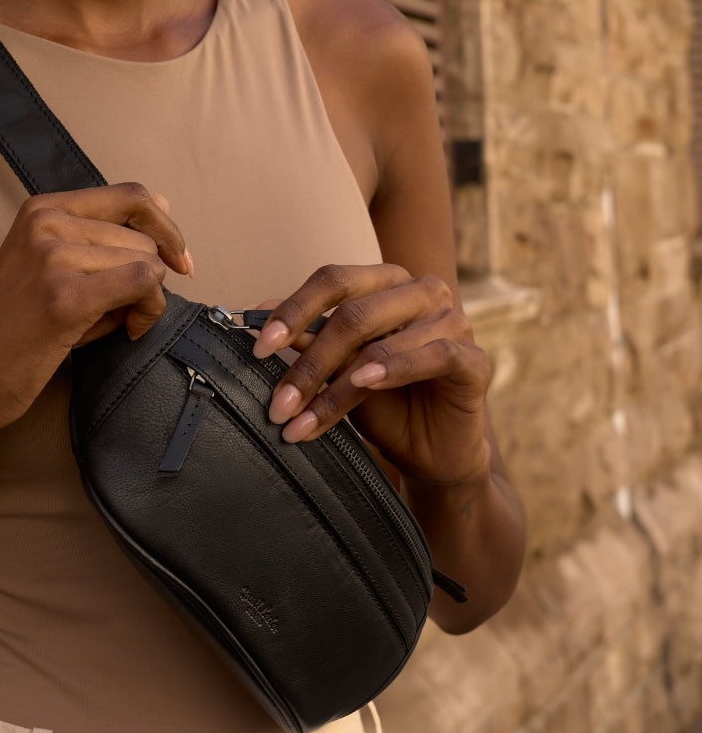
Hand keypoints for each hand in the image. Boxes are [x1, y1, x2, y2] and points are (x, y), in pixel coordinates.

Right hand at [0, 182, 190, 442]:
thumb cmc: (11, 336)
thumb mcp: (48, 272)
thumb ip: (99, 247)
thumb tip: (164, 231)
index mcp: (42, 209)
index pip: (132, 195)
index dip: (167, 228)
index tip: (179, 262)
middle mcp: (47, 222)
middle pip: (144, 236)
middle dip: (153, 279)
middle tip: (130, 315)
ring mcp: (54, 257)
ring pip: (148, 262)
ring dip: (148, 301)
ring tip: (118, 326)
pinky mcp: (65, 297)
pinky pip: (143, 285)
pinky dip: (148, 311)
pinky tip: (129, 332)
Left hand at [251, 263, 492, 486]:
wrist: (430, 452)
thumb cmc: (384, 405)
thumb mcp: (337, 371)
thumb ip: (308, 339)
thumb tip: (258, 311)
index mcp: (387, 284)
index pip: (334, 280)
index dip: (293, 310)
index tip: (259, 347)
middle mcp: (422, 292)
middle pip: (353, 314)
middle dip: (308, 364)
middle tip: (278, 404)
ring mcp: (453, 321)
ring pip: (381, 344)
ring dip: (334, 389)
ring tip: (303, 420)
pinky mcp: (474, 360)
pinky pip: (433, 356)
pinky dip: (394, 370)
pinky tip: (362, 384)